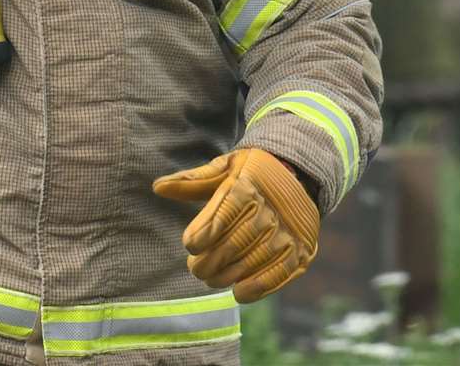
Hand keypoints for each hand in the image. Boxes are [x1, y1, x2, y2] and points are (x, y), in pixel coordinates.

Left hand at [152, 148, 319, 302]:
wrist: (298, 175)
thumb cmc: (251, 173)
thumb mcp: (224, 167)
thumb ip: (192, 181)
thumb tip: (157, 188)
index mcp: (248, 185)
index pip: (223, 213)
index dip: (204, 233)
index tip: (189, 245)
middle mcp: (271, 209)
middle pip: (236, 241)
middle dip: (211, 260)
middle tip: (195, 269)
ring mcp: (289, 231)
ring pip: (254, 260)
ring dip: (229, 275)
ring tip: (210, 279)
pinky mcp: (303, 250)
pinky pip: (280, 273)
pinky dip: (259, 287)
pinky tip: (238, 293)